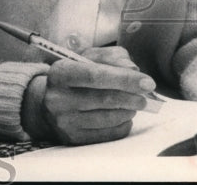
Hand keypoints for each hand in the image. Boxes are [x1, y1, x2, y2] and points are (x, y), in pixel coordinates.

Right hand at [22, 46, 155, 144]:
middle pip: (105, 98)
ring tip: (133, 104)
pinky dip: (123, 124)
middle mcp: (58, 98)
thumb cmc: (74, 78)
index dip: (124, 78)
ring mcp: (65, 120)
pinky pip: (109, 133)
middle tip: (145, 96)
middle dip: (132, 96)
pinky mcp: (74, 138)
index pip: (95, 75)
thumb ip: (111, 57)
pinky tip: (122, 115)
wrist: (48, 104)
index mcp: (59, 73)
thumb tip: (132, 69)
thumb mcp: (86, 59)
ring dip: (129, 110)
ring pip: (110, 117)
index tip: (148, 82)